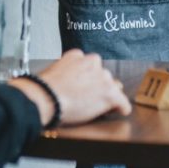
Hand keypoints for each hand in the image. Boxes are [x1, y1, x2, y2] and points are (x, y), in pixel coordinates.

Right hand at [8, 50, 130, 126]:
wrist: (46, 97)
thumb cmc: (46, 90)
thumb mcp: (55, 71)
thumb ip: (69, 72)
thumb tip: (78, 82)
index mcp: (78, 56)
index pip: (91, 67)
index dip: (88, 80)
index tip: (84, 88)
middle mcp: (93, 63)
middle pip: (103, 76)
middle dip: (98, 87)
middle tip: (88, 99)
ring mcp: (103, 77)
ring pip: (112, 88)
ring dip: (107, 97)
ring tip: (94, 107)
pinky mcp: (109, 93)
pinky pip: (123, 102)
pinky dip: (121, 108)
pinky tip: (118, 111)